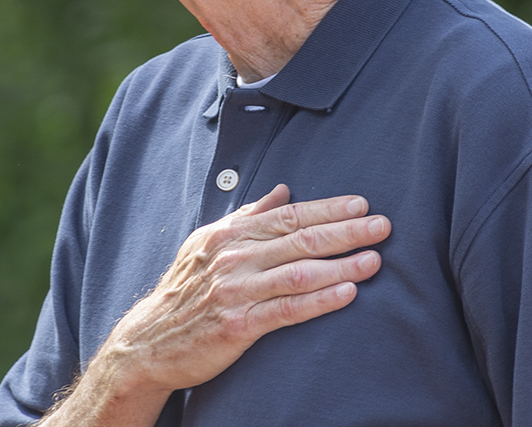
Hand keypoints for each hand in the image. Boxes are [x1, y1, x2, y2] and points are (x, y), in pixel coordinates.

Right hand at [41, 184, 388, 425]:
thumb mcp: (208, 243)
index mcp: (229, 235)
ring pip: (299, 273)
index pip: (288, 215)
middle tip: (383, 226)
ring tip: (375, 260)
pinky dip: (320, 301)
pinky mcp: (239, 326)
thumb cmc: (184, 290)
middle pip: (300, 239)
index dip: (327, 209)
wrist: (149, 340)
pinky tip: (347, 294)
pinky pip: (287, 310)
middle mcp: (234, 258)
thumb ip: (247, 217)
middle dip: (346, 231)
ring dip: (341, 265)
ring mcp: (236, 291)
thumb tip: (283, 190)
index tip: (361, 204)